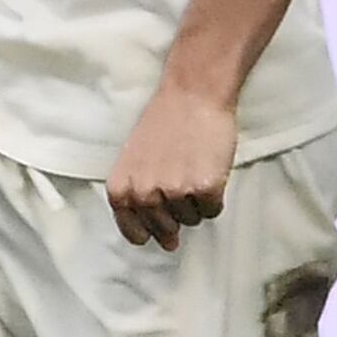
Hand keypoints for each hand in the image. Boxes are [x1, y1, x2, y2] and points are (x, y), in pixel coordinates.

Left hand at [104, 80, 238, 249]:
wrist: (193, 93)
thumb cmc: (163, 125)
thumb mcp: (133, 162)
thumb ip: (140, 201)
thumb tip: (167, 243)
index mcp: (121, 190)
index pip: (136, 234)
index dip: (153, 225)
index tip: (162, 206)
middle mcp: (144, 195)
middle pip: (167, 230)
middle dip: (177, 209)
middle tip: (180, 174)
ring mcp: (175, 193)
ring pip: (192, 221)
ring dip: (196, 200)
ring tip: (193, 166)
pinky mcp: (205, 189)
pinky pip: (212, 211)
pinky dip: (215, 194)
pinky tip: (208, 168)